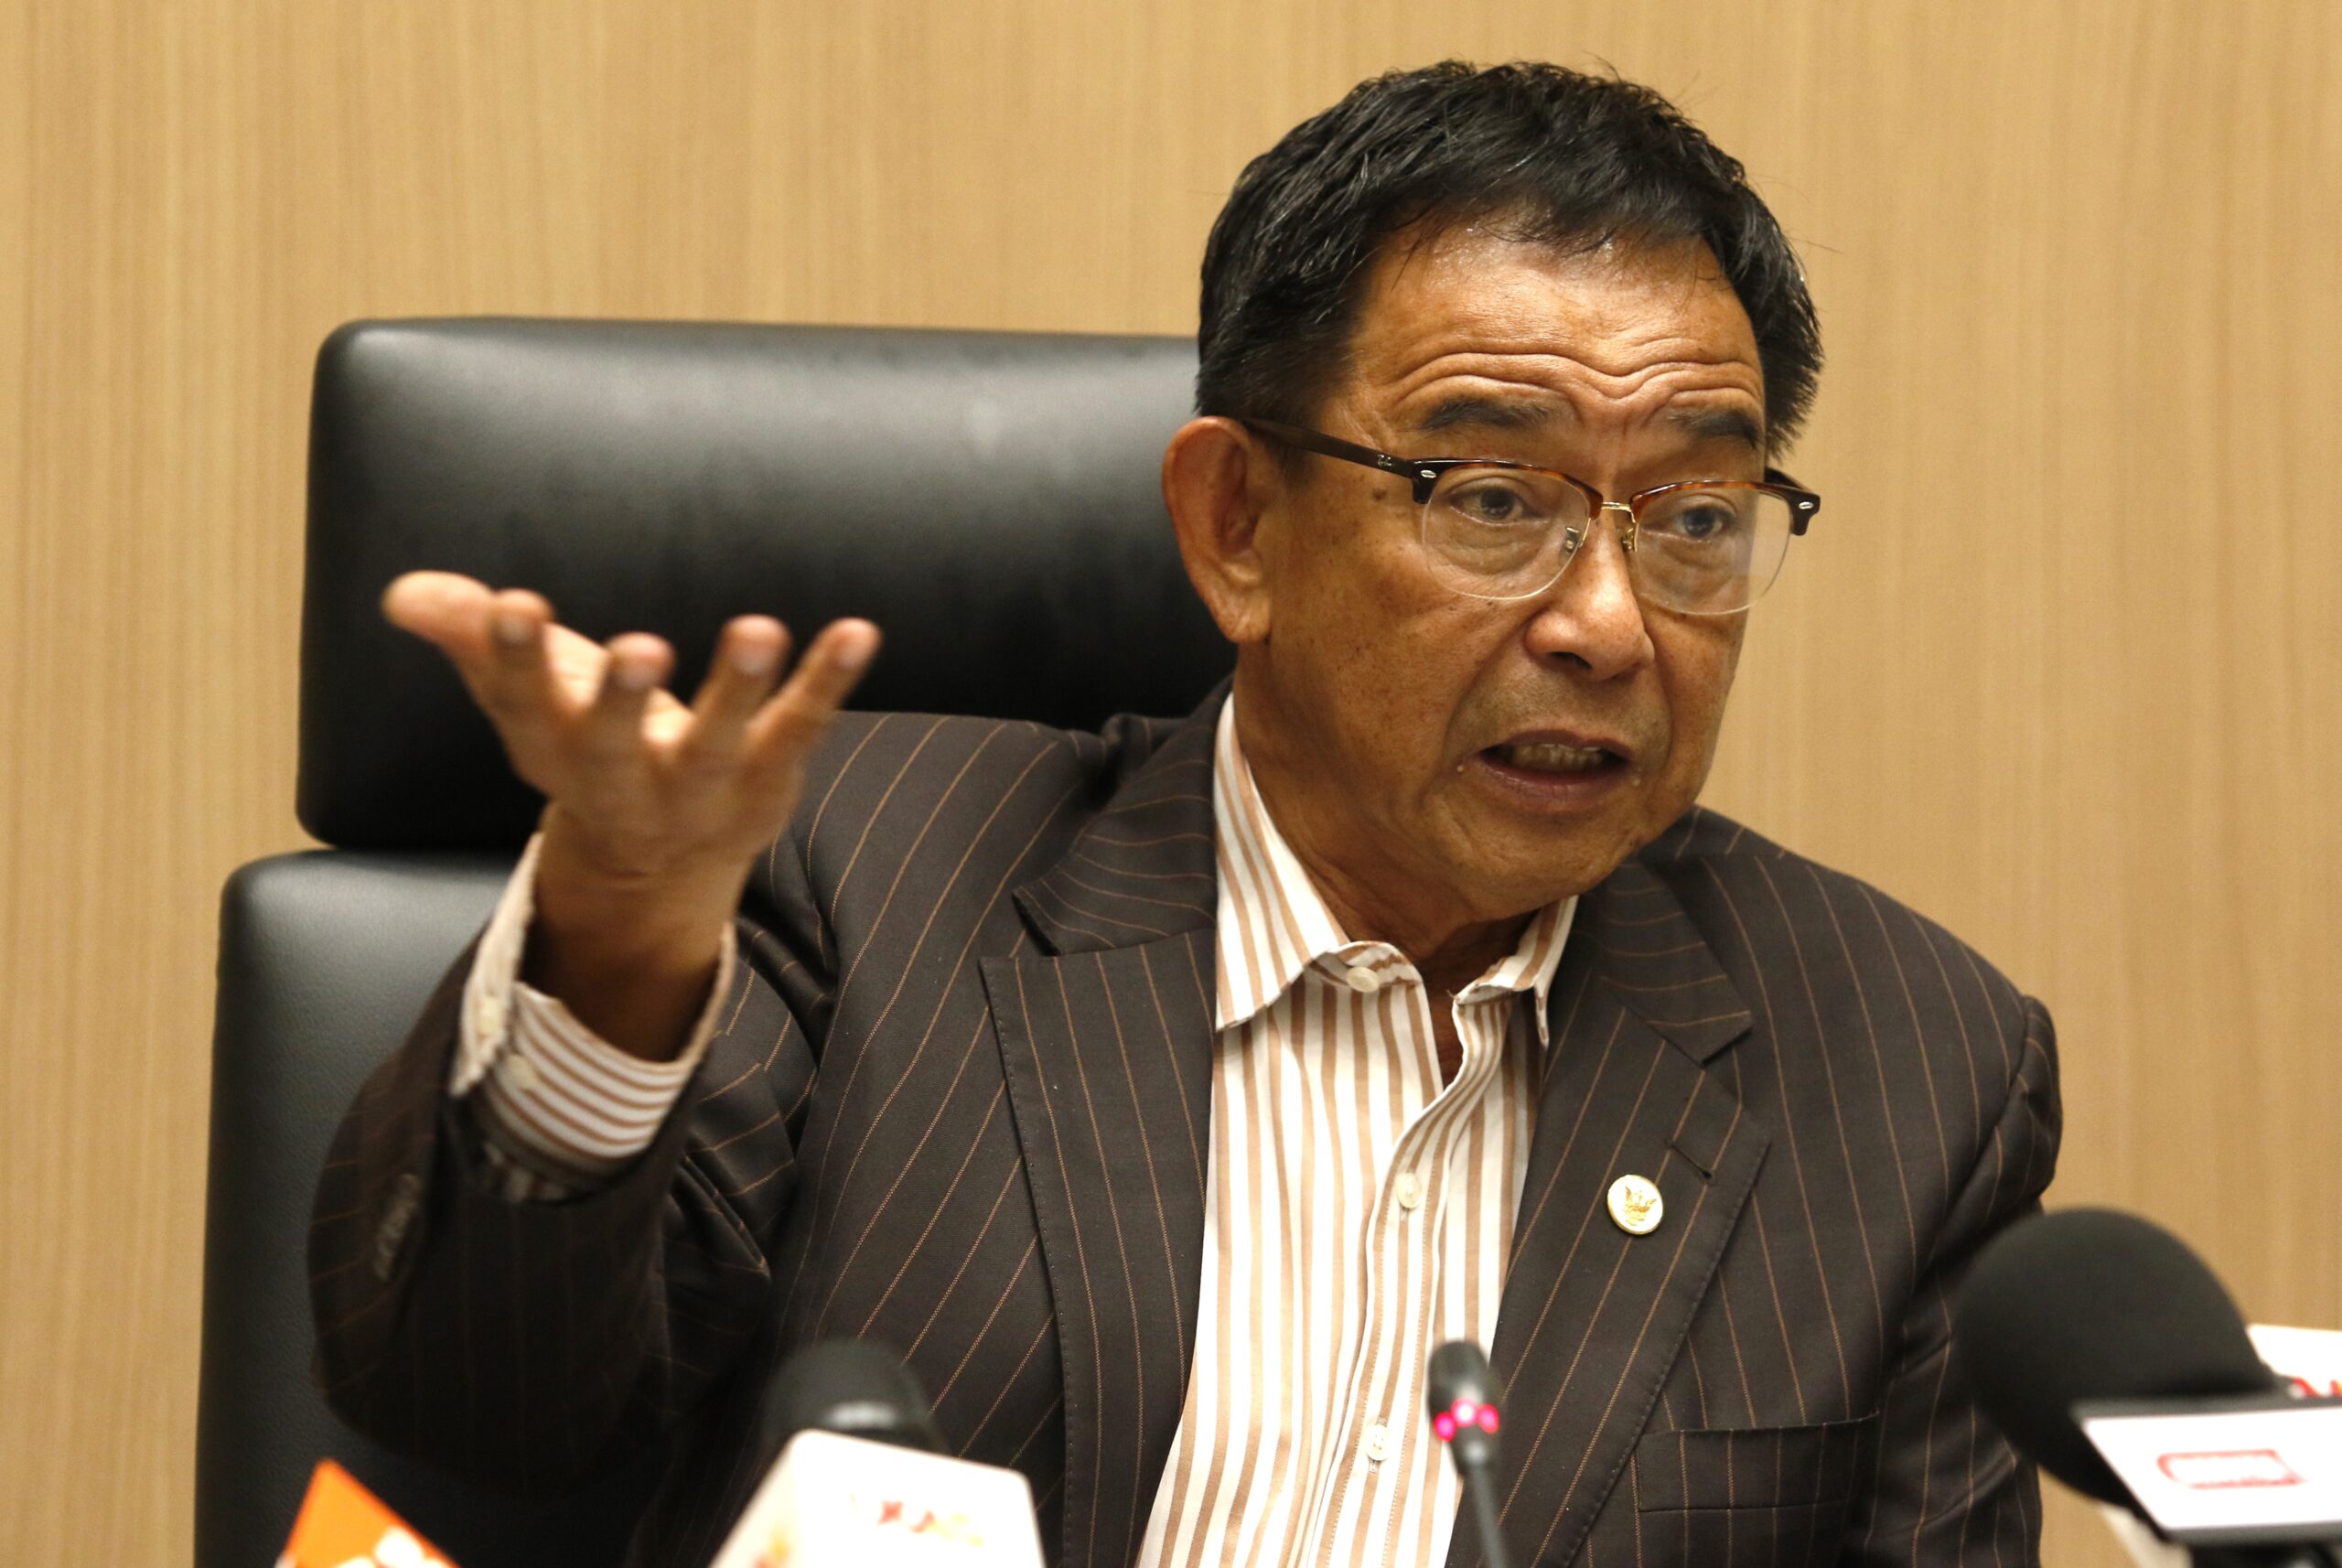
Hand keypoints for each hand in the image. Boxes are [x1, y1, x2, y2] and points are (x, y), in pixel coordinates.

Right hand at [382, 570, 879, 1056]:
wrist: (657, 866)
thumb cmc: (585, 747)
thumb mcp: (525, 698)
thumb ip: (474, 639)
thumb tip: (407, 594)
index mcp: (551, 748)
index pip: (521, 704)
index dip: (513, 658)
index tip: (511, 605)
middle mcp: (622, 780)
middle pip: (614, 747)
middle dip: (622, 700)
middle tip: (638, 646)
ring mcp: (702, 786)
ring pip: (718, 745)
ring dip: (736, 691)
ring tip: (756, 629)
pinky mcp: (769, 778)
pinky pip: (802, 728)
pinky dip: (829, 682)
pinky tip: (858, 631)